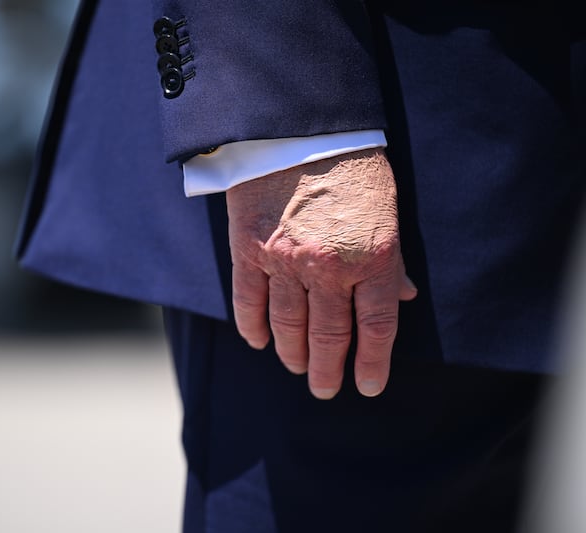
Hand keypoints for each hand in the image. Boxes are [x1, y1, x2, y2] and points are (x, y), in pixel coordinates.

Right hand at [226, 148, 416, 398]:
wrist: (298, 128)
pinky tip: (259, 341)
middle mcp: (330, 266)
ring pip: (289, 324)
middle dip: (328, 369)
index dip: (372, 363)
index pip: (376, 326)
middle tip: (325, 389)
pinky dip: (253, 326)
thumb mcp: (386, 210)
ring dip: (293, 353)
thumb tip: (402, 297)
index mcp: (374, 256)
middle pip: (331, 334)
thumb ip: (392, 259)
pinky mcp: (250, 249)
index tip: (366, 386)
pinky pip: (249, 300)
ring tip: (296, 368)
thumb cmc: (351, 166)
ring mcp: (286, 260)